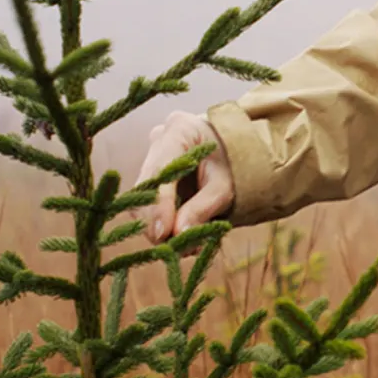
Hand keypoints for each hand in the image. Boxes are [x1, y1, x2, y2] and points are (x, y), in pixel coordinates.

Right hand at [133, 110, 233, 243]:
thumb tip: (178, 234)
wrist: (236, 148)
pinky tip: (179, 235)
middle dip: (156, 220)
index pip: (161, 170)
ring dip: (157, 225)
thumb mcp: (226, 185)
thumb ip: (203, 207)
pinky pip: (146, 202)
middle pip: (145, 186)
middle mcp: (159, 138)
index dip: (158, 205)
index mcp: (180, 129)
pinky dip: (160, 221)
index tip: (161, 233)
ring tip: (184, 245)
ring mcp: (151, 154)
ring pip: (141, 197)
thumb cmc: (235, 161)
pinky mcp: (150, 174)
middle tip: (174, 247)